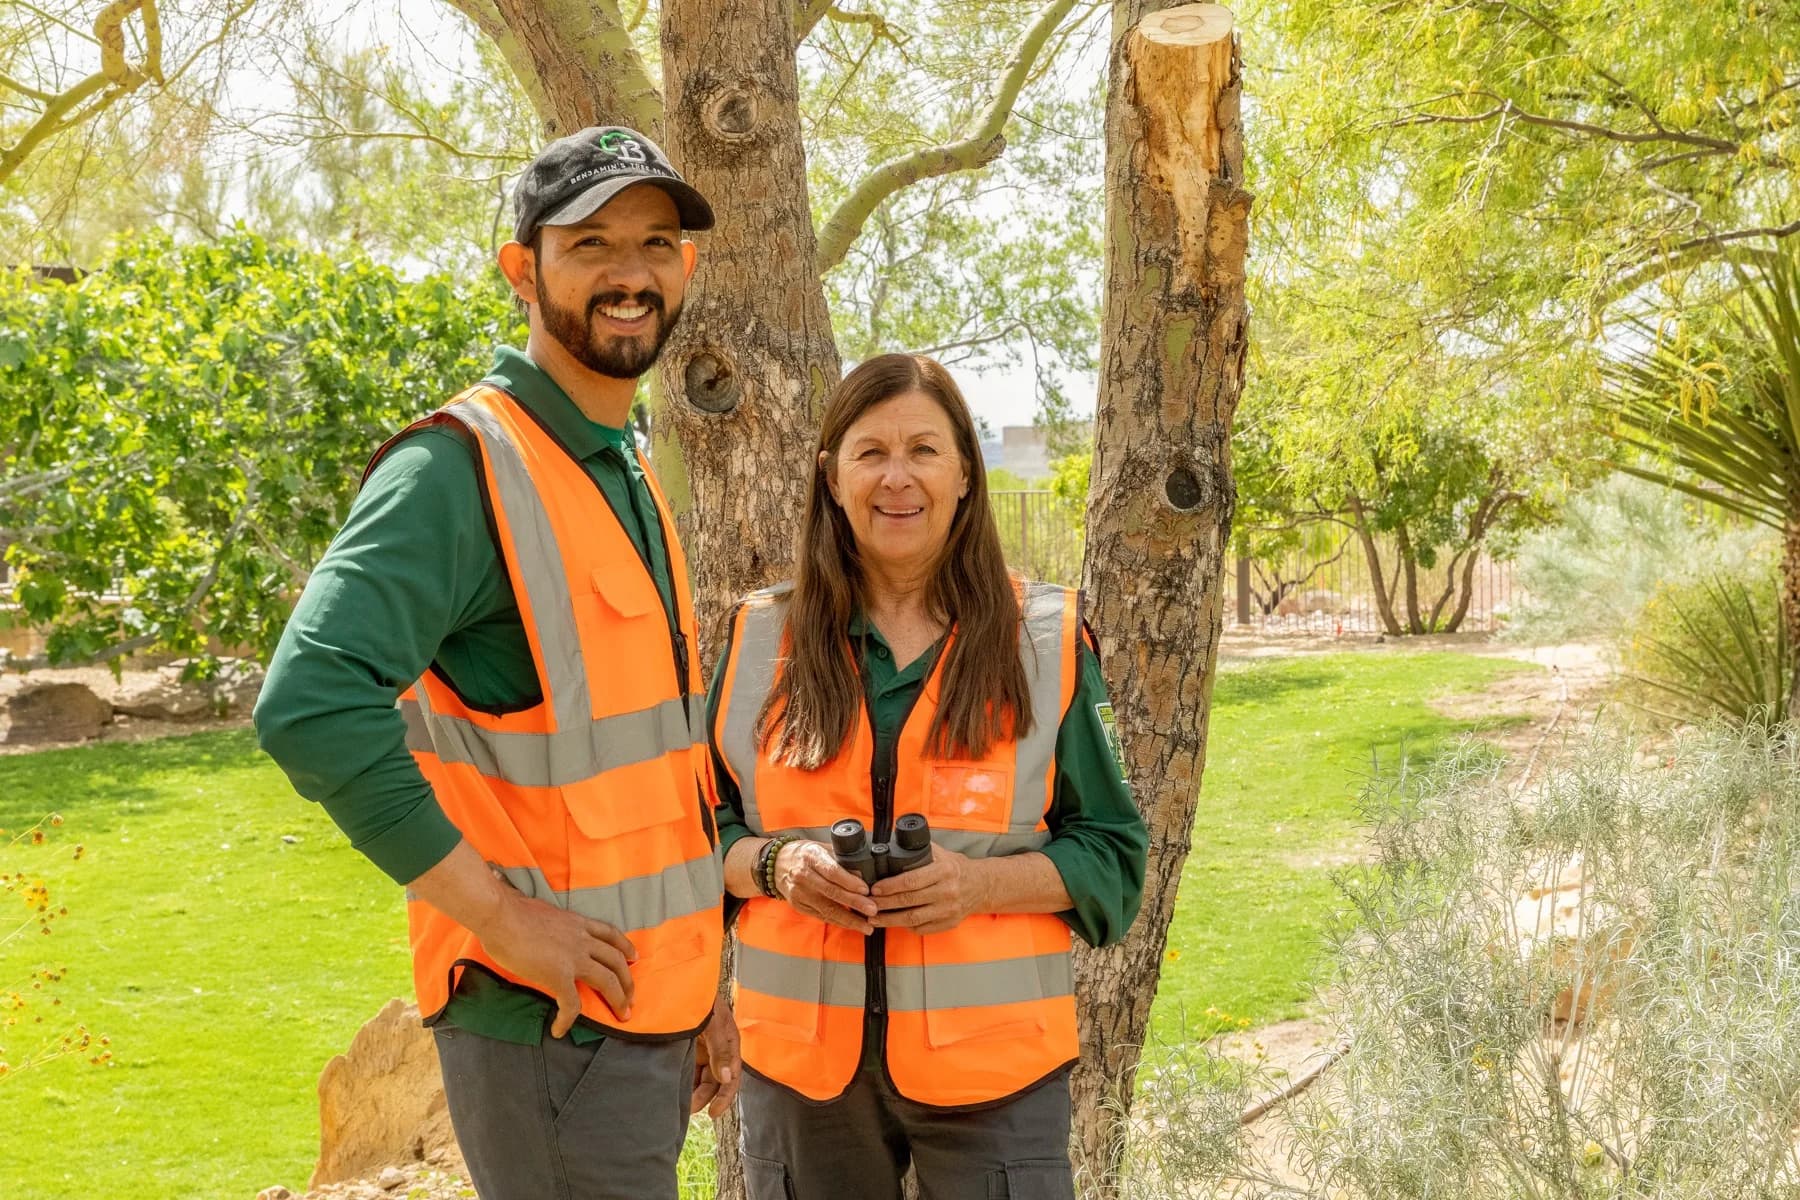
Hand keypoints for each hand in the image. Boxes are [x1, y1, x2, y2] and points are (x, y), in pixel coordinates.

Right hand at [484, 892, 636, 1037]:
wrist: (501, 916)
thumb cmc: (512, 911)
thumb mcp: (544, 912)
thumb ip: (553, 924)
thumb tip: (545, 929)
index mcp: (577, 923)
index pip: (610, 934)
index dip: (625, 947)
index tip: (634, 958)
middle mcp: (582, 939)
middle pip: (616, 961)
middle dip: (628, 981)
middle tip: (631, 998)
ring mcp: (573, 958)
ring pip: (607, 981)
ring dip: (617, 1000)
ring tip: (621, 1015)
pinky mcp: (559, 976)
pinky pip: (571, 1004)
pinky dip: (568, 1019)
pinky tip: (560, 1029)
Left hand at [691, 994, 741, 1117]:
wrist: (684, 983)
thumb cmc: (703, 1001)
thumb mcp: (714, 1024)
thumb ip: (721, 1050)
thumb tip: (727, 1078)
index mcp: (731, 1044)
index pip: (732, 1077)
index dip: (725, 1097)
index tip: (713, 1113)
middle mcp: (720, 1049)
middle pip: (716, 1082)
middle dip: (704, 1097)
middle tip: (688, 1110)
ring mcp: (705, 1049)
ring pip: (703, 1078)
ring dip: (695, 1091)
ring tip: (681, 1103)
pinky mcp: (692, 1048)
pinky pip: (692, 1070)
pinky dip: (687, 1081)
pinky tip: (677, 1089)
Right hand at [774, 840, 876, 933]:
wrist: (776, 864)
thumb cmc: (805, 854)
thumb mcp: (822, 848)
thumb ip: (841, 859)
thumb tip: (863, 874)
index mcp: (811, 856)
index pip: (832, 871)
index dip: (849, 881)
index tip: (866, 889)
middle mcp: (803, 875)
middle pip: (832, 892)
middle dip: (855, 903)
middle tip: (873, 909)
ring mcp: (799, 893)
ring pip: (827, 909)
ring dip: (849, 919)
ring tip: (867, 925)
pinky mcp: (798, 905)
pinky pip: (821, 916)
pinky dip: (838, 921)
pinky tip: (852, 925)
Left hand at [870, 846, 988, 934]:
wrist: (981, 886)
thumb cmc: (955, 868)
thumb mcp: (940, 853)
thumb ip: (918, 850)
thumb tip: (890, 845)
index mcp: (944, 871)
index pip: (912, 880)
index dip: (890, 886)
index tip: (874, 888)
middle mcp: (948, 891)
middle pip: (909, 901)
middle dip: (884, 904)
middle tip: (867, 904)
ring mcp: (949, 910)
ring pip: (913, 919)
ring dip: (890, 920)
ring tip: (873, 918)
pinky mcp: (949, 923)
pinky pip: (923, 928)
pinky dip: (905, 927)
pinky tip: (893, 923)